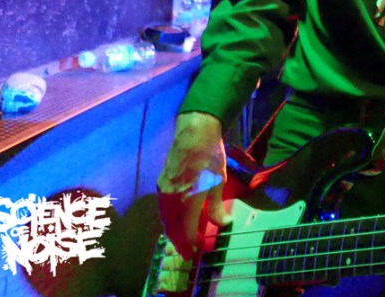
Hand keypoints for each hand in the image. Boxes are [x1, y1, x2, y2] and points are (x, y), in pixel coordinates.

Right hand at [156, 112, 231, 260]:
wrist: (194, 132)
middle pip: (171, 227)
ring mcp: (163, 190)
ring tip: (182, 238)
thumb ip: (216, 206)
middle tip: (188, 251)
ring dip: (172, 230)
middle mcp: (170, 198)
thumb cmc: (209, 157)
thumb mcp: (218, 182)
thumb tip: (222, 224)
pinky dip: (168, 218)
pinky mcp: (161, 182)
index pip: (185, 231)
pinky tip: (177, 218)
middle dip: (179, 241)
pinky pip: (162, 208)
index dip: (190, 243)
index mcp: (186, 201)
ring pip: (165, 218)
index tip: (197, 251)